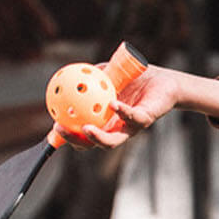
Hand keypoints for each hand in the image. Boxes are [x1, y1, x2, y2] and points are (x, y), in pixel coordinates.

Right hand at [55, 64, 199, 148]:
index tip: (53, 126)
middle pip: (91, 144)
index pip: (82, 133)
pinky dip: (122, 112)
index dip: (66, 135)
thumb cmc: (134, 79)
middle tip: (60, 128)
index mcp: (103, 120)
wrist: (165, 81)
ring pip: (112, 140)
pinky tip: (113, 104)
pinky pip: (133, 118)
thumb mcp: (107, 74)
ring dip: (97, 138)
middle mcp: (115, 128)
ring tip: (85, 128)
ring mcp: (130, 127)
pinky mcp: (146, 119)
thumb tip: (66, 76)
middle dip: (75, 140)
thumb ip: (88, 77)